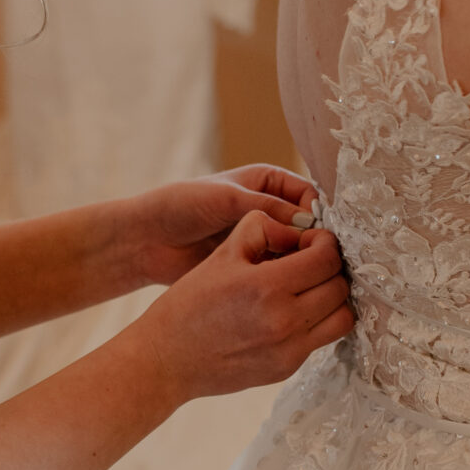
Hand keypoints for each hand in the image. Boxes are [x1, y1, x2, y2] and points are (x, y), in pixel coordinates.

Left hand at [124, 167, 319, 287]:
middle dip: (315, 241)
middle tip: (320, 260)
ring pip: (297, 250)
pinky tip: (288, 288)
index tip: (321, 234)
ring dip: (302, 262)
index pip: (309, 194)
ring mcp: (263, 238)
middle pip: (308, 225)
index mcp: (268, 182)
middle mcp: (271, 208)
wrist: (147, 239)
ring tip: (304, 276)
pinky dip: (286, 277)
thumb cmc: (181, 206)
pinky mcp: (254, 264)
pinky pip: (280, 270)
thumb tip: (308, 224)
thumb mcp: (226, 199)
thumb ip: (267, 207)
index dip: (319, 213)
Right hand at [134, 208, 352, 399]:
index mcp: (267, 287)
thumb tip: (297, 228)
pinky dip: (317, 321)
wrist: (167, 359)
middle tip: (312, 262)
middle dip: (331, 269)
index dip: (325, 243)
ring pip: (342, 318)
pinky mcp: (286, 368)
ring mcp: (289, 350)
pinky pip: (322, 339)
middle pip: (340, 288)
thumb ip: (262, 229)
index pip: (326, 259)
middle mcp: (284, 322)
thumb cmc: (190, 303)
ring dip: (333, 298)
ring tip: (311, 288)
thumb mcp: (222, 254)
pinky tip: (295, 311)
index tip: (311, 241)